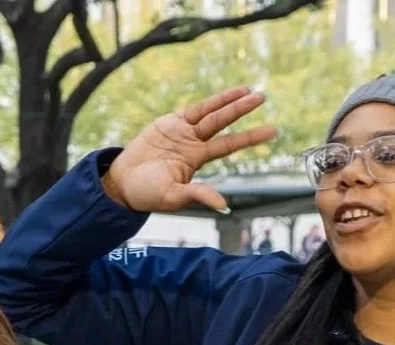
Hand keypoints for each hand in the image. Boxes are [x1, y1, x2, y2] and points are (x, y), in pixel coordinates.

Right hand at [102, 87, 276, 214]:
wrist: (121, 182)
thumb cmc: (146, 193)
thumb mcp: (173, 196)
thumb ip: (198, 195)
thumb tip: (224, 205)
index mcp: (197, 159)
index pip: (229, 145)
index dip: (250, 137)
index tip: (273, 130)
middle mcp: (194, 143)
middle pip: (223, 122)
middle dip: (242, 110)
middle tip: (262, 97)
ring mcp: (182, 131)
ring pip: (210, 112)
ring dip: (229, 101)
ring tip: (249, 90)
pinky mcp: (169, 123)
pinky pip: (194, 109)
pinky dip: (210, 101)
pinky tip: (226, 94)